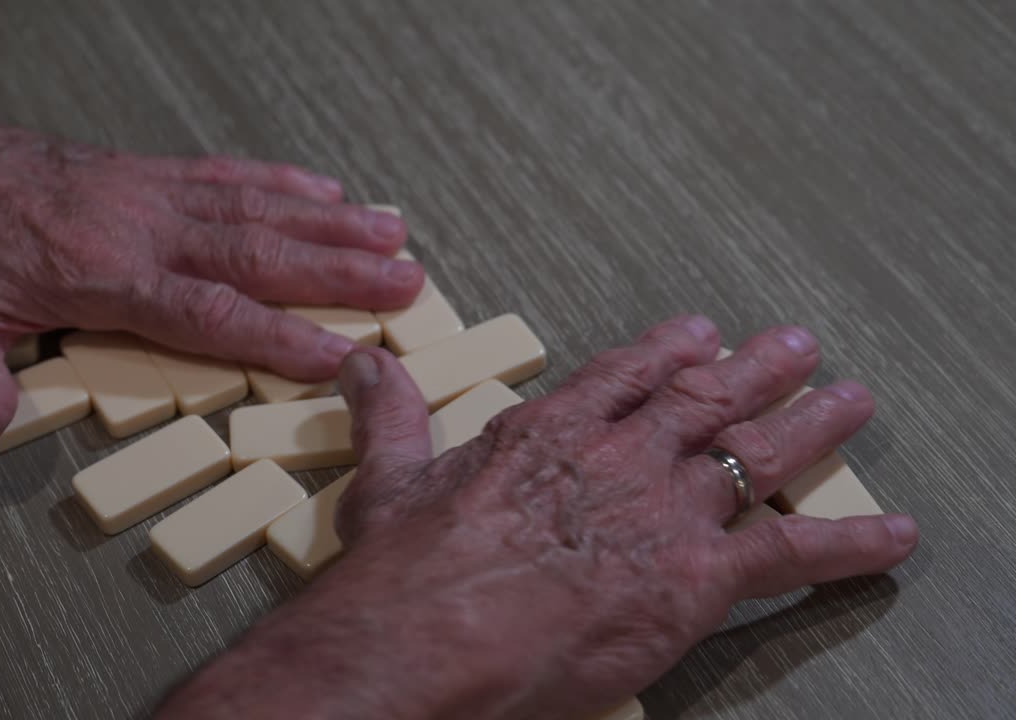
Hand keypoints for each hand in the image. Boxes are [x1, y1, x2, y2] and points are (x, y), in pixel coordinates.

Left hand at [0, 92, 421, 450]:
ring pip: (257, 208)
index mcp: (102, 272)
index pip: (208, 312)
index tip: (342, 358)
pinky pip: (227, 174)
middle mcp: (141, 227)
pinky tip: (325, 190)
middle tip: (408, 285)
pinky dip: (282, 182)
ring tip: (395, 235)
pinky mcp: (145, 171)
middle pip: (257, 252)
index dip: (280, 337)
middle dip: (339, 272)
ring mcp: (148, 192)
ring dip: (330, 225)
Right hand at [316, 316, 917, 716]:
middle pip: (704, 399)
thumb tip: (364, 366)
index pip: (625, 375)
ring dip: (810, 426)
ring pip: (756, 454)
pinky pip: (790, 552)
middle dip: (756, 369)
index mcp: (550, 430)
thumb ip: (390, 416)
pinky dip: (849, 543)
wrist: (426, 639)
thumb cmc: (404, 571)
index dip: (668, 351)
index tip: (699, 332)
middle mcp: (618, 457)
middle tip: (795, 346)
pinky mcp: (693, 578)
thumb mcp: (388, 480)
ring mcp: (662, 512)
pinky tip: (891, 536)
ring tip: (849, 401)